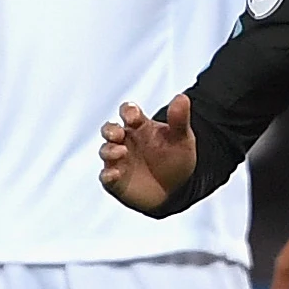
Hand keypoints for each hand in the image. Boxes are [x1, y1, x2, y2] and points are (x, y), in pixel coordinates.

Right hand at [98, 96, 197, 214]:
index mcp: (140, 126)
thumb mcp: (182, 139)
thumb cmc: (176, 159)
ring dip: (109, 150)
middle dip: (110, 130)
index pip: (128, 111)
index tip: (133, 117)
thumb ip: (179, 119)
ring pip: (105, 151)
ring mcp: (119, 161)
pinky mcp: (116, 181)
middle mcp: (126, 141)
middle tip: (118, 134)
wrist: (177, 190)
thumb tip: (182, 97)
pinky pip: (106, 177)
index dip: (128, 111)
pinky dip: (107, 175)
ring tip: (121, 152)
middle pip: (109, 129)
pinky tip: (116, 174)